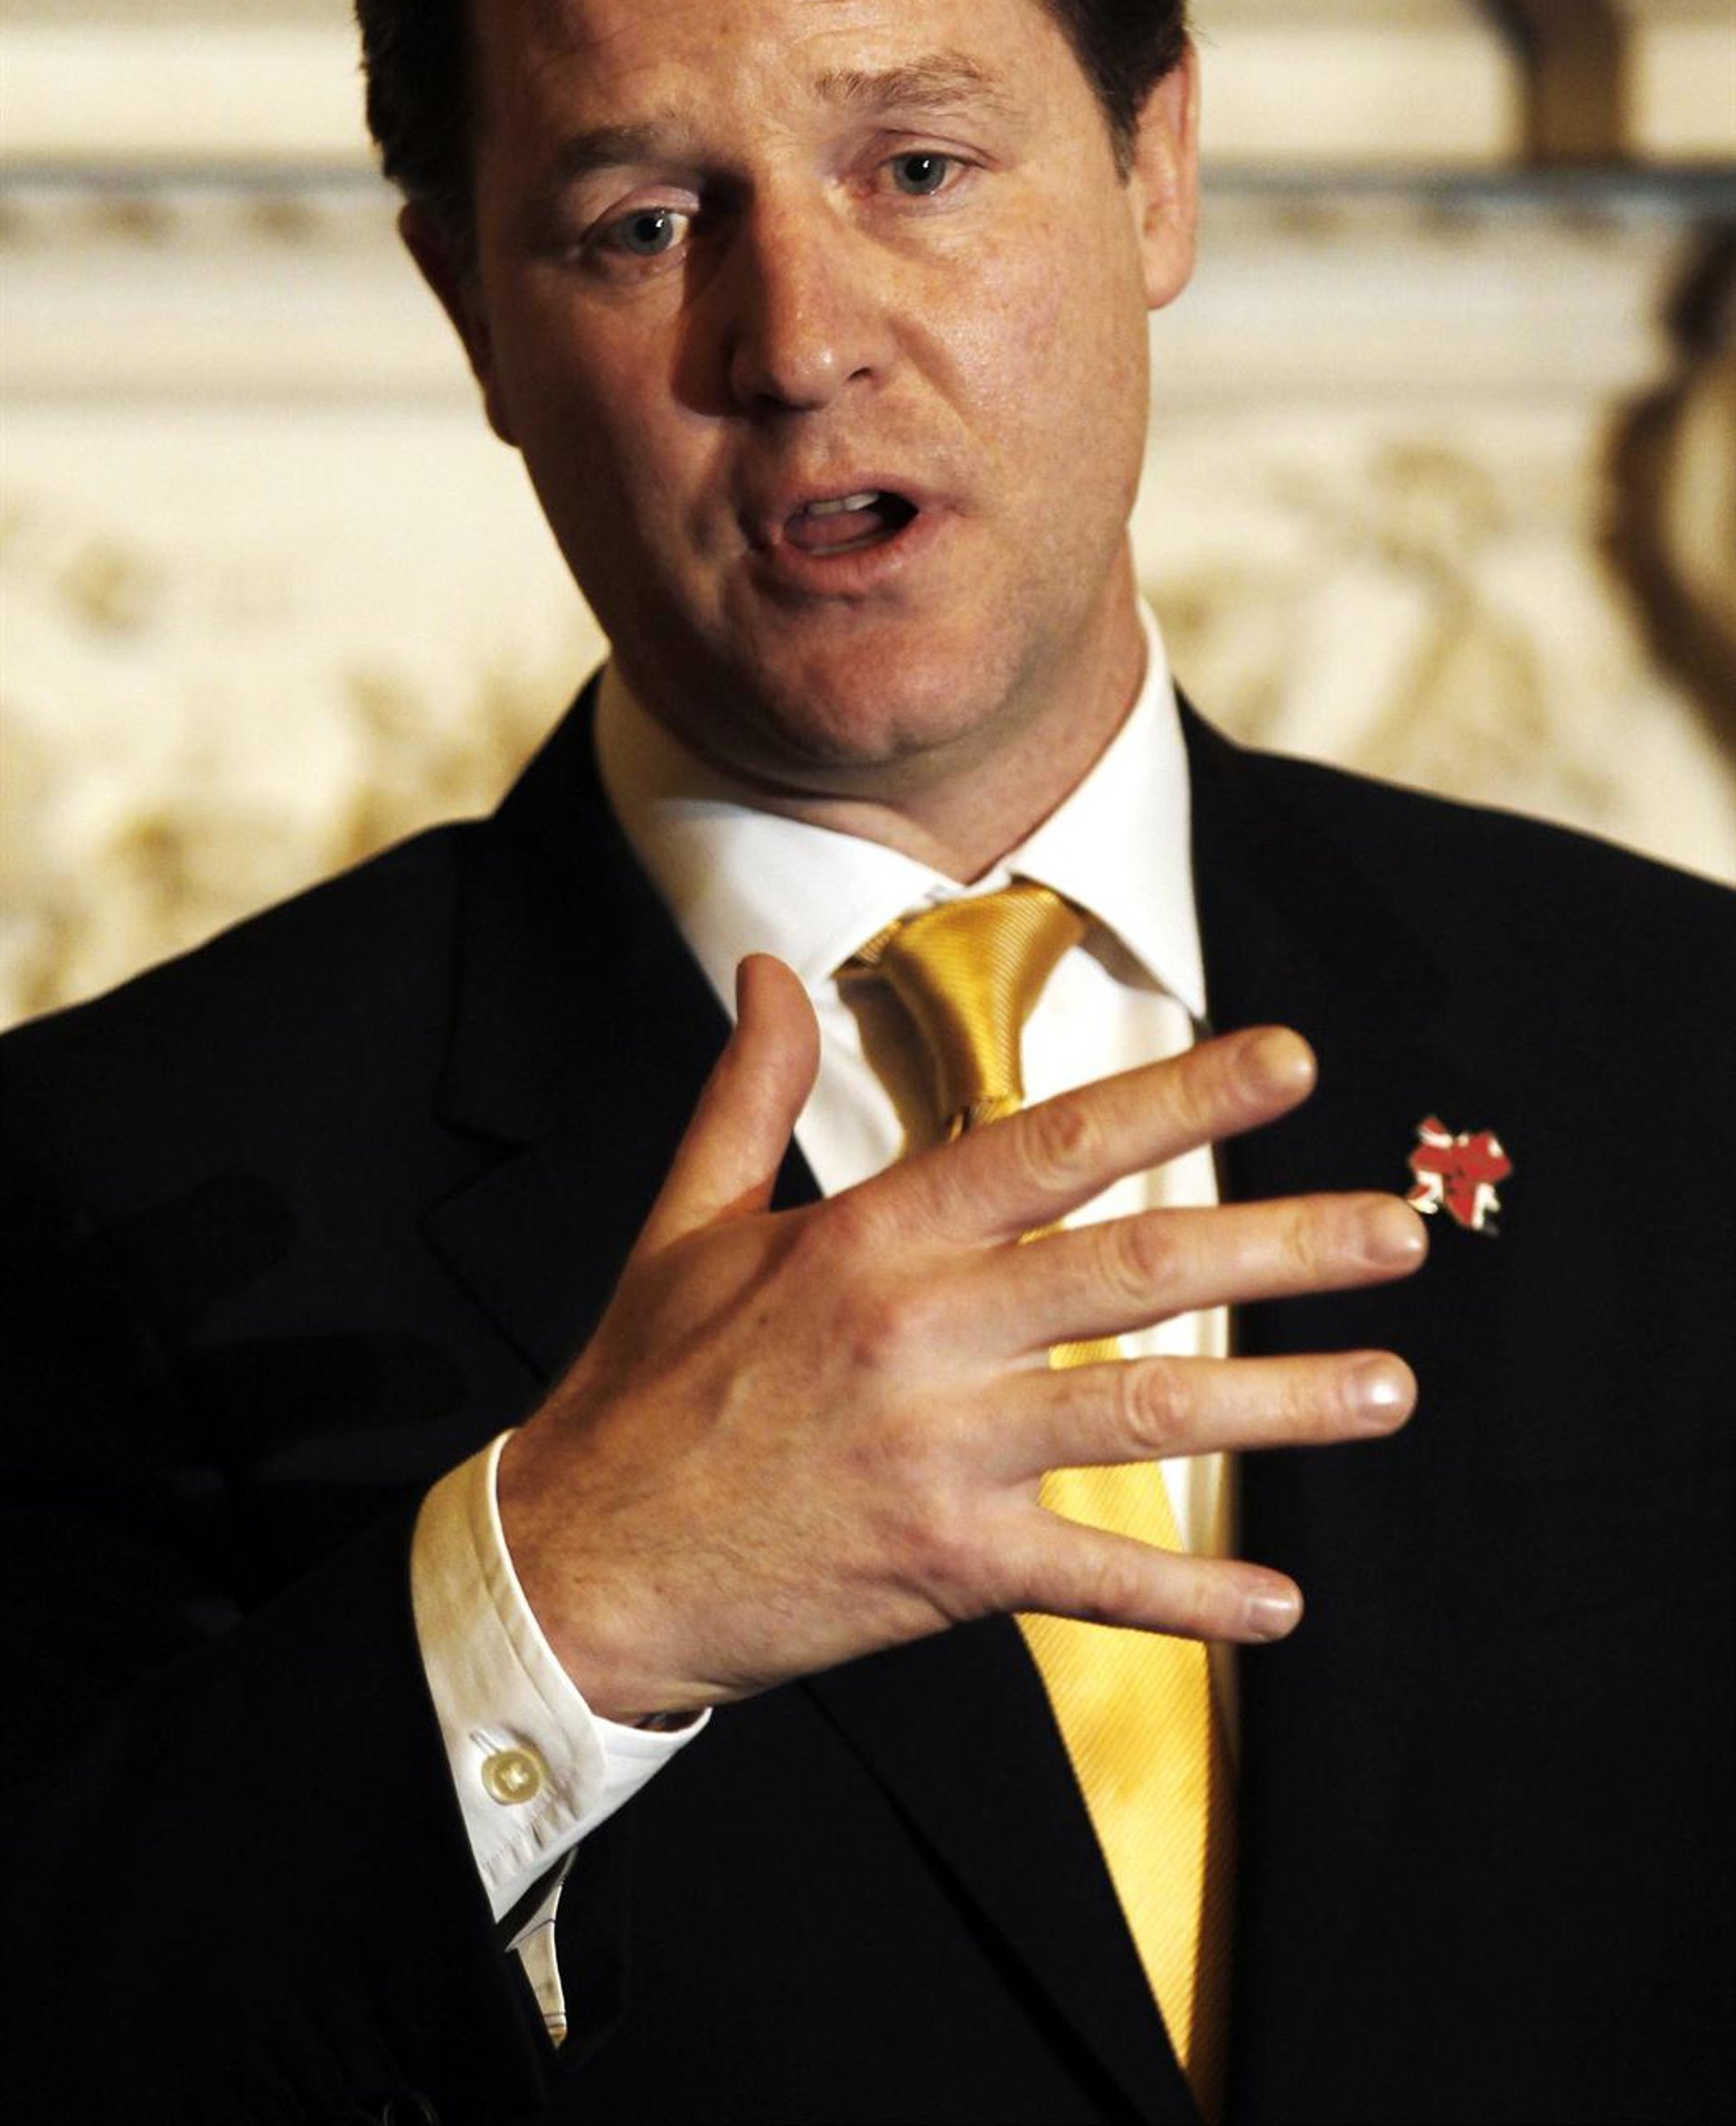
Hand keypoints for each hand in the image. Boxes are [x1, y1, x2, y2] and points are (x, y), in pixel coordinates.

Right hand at [496, 954, 1423, 1719]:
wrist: (580, 1566)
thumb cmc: (643, 1386)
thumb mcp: (689, 1222)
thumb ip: (752, 1092)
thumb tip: (768, 969)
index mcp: (870, 1237)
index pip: (1052, 1145)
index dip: (1179, 1095)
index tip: (1291, 1059)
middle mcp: (919, 1332)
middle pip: (1135, 1272)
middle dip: (1281, 1245)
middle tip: (1400, 1230)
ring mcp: (939, 1453)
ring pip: (1143, 1413)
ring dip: (1280, 1404)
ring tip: (1389, 1388)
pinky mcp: (945, 1566)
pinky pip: (1091, 1577)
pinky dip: (1189, 1597)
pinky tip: (1279, 1611)